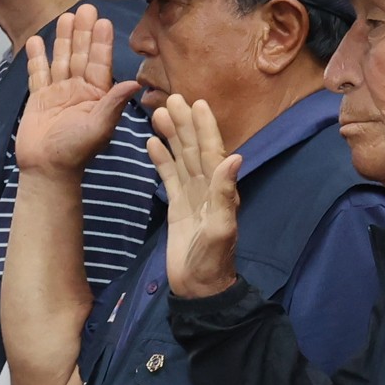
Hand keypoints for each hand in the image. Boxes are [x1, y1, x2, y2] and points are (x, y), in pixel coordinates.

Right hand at [17, 12, 137, 181]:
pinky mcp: (39, 98)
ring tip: (65, 17)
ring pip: (61, 59)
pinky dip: (36, 58)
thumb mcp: (99, 127)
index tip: (103, 20)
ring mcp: (59, 92)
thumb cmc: (76, 152)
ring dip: (63, 39)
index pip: (100, 63)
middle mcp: (79, 90)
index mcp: (97, 95)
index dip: (101, 42)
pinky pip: (38, 73)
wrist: (47, 170)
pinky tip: (36, 40)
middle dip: (83, 32)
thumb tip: (134, 83)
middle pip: (80, 55)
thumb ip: (113, 104)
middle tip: (85, 8)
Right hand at [149, 95, 240, 298]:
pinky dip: (161, 160)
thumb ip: (225, 193)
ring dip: (171, 136)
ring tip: (159, 113)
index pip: (212, 151)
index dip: (205, 127)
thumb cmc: (212, 261)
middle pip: (194, 149)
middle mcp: (208, 188)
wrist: (199, 287)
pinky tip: (151, 142)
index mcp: (221, 190)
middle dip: (185, 124)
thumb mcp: (220, 227)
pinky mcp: (178, 207)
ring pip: (180, 159)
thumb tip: (234, 157)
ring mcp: (192, 196)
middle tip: (172, 98)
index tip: (197, 103)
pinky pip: (169, 177)